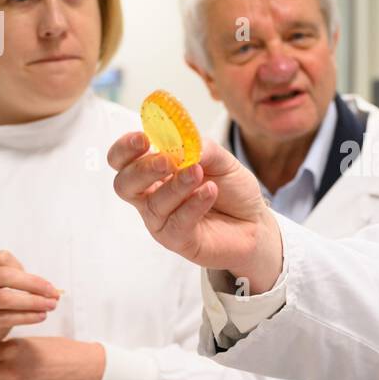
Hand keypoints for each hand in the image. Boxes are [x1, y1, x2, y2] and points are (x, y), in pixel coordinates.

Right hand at [0, 250, 59, 366]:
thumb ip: (16, 289)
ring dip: (32, 301)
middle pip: (4, 275)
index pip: (2, 259)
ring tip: (51, 306)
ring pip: (4, 297)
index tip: (45, 284)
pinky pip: (1, 318)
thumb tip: (49, 288)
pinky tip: (40, 317)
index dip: (26, 270)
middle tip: (54, 293)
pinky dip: (25, 316)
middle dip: (34, 284)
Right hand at [108, 133, 282, 291]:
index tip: (142, 139)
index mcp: (154, 171)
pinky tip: (209, 192)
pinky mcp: (178, 240)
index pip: (123, 160)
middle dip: (143, 170)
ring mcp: (162, 221)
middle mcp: (151, 196)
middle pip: (125, 184)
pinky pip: (177, 223)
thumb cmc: (231, 188)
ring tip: (199, 173)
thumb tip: (181, 143)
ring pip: (155, 204)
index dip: (125, 149)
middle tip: (168, 161)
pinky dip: (193, 204)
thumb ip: (199, 147)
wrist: (255, 221)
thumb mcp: (220, 159)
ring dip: (176, 185)